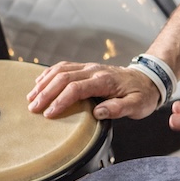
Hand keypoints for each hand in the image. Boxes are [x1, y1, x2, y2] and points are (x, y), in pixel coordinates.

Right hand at [27, 62, 161, 119]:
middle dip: (46, 93)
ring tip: (31, 97)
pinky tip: (39, 83)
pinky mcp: (86, 68)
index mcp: (105, 80)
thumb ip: (119, 109)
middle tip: (33, 108)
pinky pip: (64, 67)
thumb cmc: (142, 95)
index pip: (76, 88)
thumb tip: (98, 112)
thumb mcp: (137, 105)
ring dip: (44, 83)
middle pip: (64, 78)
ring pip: (61, 70)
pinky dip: (49, 74)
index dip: (61, 101)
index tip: (49, 114)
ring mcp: (89, 67)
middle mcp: (94, 70)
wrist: (148, 79)